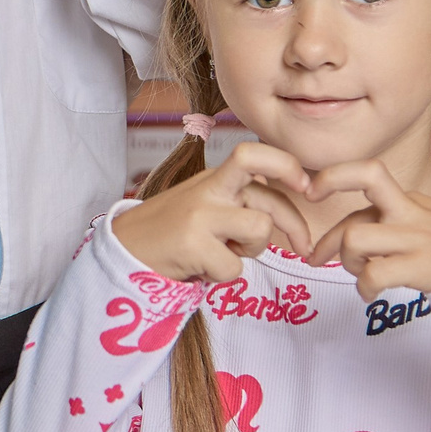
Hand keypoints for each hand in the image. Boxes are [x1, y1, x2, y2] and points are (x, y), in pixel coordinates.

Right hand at [110, 142, 318, 284]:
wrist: (124, 250)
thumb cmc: (172, 233)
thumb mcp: (206, 206)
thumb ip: (240, 202)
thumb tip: (288, 214)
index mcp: (214, 179)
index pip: (253, 155)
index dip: (286, 166)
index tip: (306, 186)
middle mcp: (208, 191)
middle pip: (268, 201)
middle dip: (295, 226)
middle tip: (304, 246)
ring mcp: (200, 216)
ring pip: (259, 231)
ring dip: (251, 251)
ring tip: (222, 253)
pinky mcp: (193, 244)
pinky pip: (234, 267)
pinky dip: (221, 275)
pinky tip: (200, 267)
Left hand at [308, 160, 430, 298]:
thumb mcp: (423, 217)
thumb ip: (386, 217)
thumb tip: (345, 233)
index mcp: (407, 198)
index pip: (365, 175)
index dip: (331, 179)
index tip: (310, 192)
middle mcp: (408, 214)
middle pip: (354, 214)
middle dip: (326, 241)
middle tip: (313, 258)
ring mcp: (414, 240)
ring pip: (355, 242)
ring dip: (349, 263)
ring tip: (363, 274)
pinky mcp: (419, 267)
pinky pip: (373, 274)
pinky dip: (364, 287)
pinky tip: (372, 294)